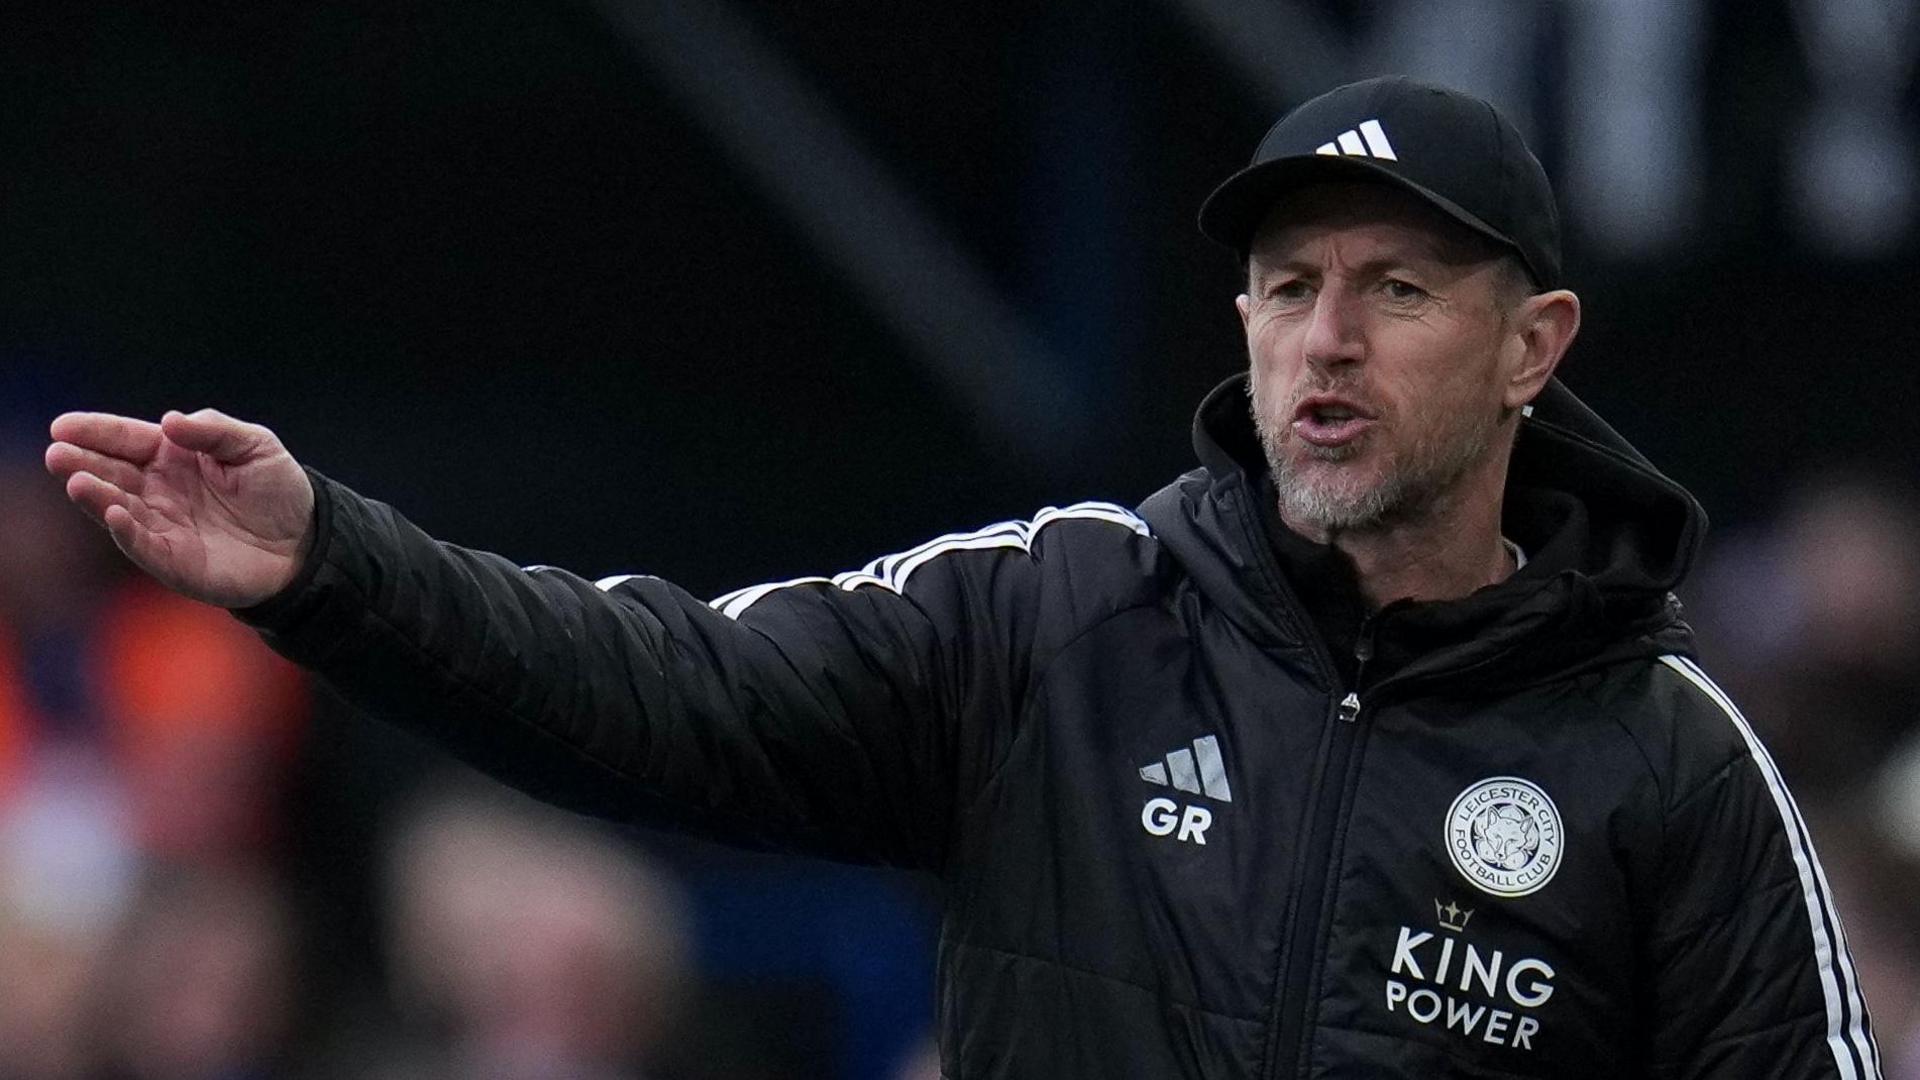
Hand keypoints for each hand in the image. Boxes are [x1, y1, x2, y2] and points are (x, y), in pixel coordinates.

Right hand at [44, 409, 315, 608]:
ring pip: (120, 509)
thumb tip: (170, 420)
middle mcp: (158, 490)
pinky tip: (116, 514)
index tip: (63, 426)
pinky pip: (144, 546)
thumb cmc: (278, 489)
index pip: (127, 439)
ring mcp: (163, 526)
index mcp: (173, 456)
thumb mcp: (255, 445)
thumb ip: (214, 429)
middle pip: (112, 473)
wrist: (307, 542)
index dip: (96, 432)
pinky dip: (127, 532)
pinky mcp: (175, 560)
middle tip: (57, 454)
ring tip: (77, 482)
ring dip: (97, 497)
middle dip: (82, 463)